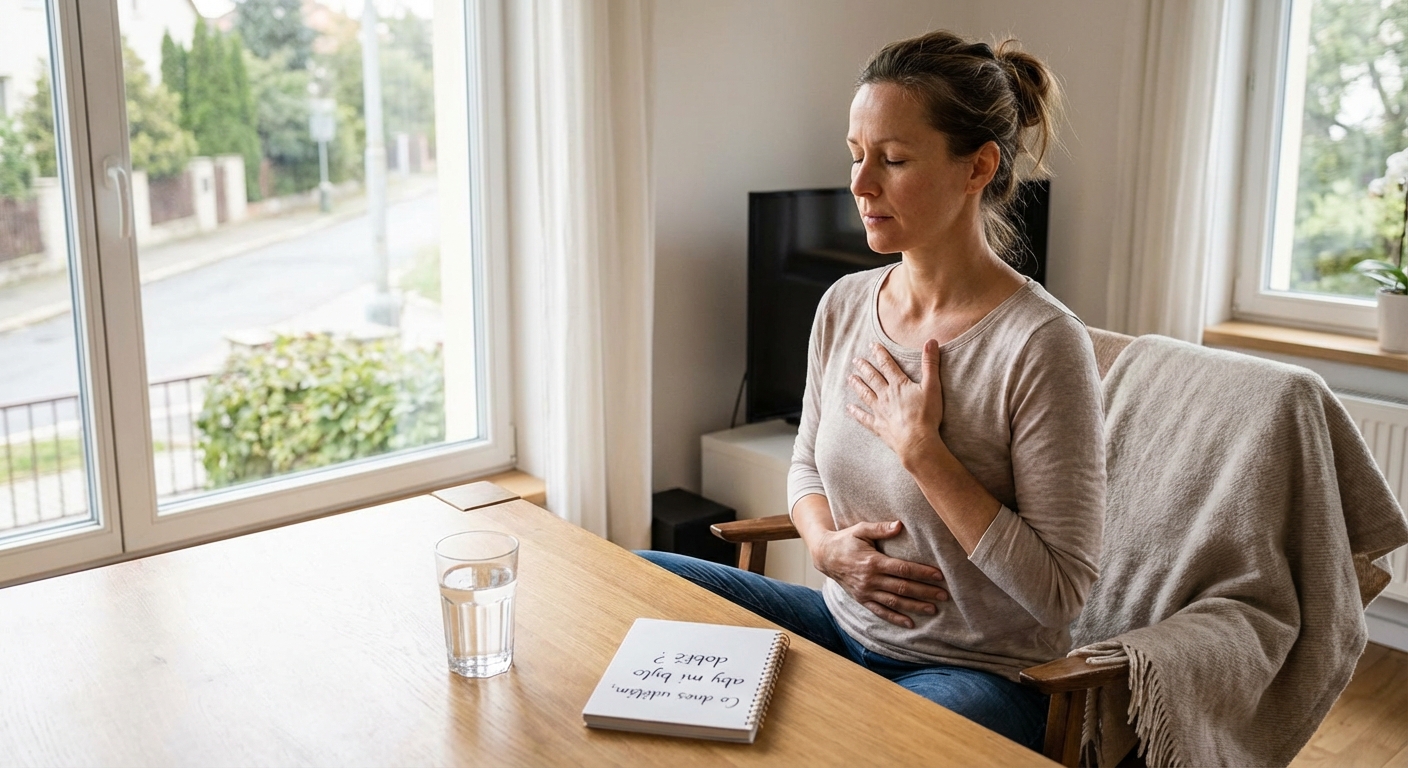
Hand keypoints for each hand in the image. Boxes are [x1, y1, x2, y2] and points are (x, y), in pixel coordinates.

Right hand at [810, 520, 947, 628]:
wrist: (825, 556)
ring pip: (894, 602)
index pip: (902, 569)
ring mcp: (866, 592)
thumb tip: (899, 525)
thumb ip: (880, 528)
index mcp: (873, 561)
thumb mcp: (860, 529)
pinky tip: (910, 623)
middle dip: (925, 592)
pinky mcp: (862, 599)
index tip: (939, 575)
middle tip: (944, 595)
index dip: (922, 572)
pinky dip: (895, 618)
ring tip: (933, 609)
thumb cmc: (845, 540)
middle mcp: (870, 579)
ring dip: (914, 606)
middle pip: (902, 587)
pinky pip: (880, 611)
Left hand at [847, 341, 943, 468]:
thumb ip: (930, 363)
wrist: (917, 441)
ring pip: (866, 395)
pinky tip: (849, 408)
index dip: (880, 354)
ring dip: (858, 385)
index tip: (872, 346)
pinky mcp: (878, 426)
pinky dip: (856, 413)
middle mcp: (886, 396)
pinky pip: (864, 418)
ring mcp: (880, 411)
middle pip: (873, 378)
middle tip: (856, 360)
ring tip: (850, 378)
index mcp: (899, 385)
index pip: (887, 365)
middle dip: (864, 368)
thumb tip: (930, 341)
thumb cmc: (926, 415)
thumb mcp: (932, 386)